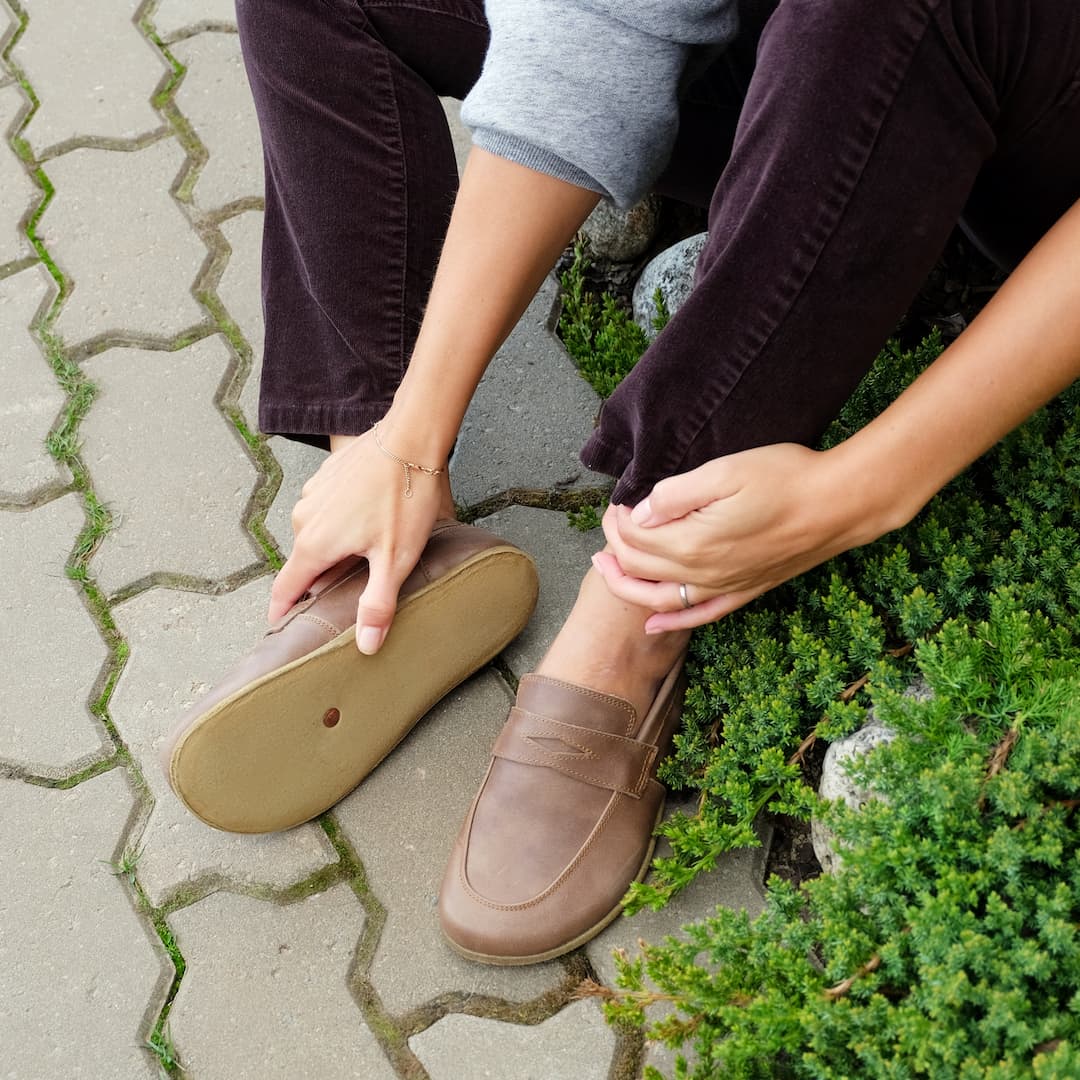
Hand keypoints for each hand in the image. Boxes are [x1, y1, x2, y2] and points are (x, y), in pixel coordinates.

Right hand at [267, 426, 447, 653]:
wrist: (409, 438)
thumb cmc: (403, 499)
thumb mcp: (395, 560)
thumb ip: (377, 604)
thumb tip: (366, 646)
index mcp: (314, 544)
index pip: (286, 588)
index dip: (282, 610)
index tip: (278, 626)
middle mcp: (303, 519)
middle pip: (306, 561)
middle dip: (322, 577)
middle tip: (347, 589)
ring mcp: (312, 494)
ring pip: (317, 533)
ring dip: (334, 546)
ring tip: (366, 552)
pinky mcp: (326, 477)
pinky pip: (326, 509)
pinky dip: (340, 521)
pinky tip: (368, 520)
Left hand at [593, 443, 875, 632]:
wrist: (839, 504)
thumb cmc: (785, 478)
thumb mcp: (724, 471)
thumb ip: (675, 495)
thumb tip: (641, 514)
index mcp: (692, 542)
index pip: (635, 538)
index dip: (618, 519)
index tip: (617, 502)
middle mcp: (703, 573)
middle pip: (640, 568)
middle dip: (615, 545)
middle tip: (610, 521)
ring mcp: (724, 587)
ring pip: (659, 600)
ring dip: (626, 586)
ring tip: (606, 568)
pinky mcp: (744, 591)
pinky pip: (699, 616)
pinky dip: (670, 624)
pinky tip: (652, 625)